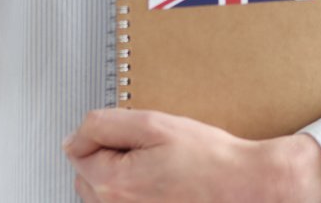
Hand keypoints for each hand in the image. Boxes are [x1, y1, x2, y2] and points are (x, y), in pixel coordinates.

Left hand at [63, 109, 320, 202]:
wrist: (248, 188)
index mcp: (112, 183)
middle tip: (149, 151)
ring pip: (107, 196)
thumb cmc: (210, 161)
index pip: (77, 150)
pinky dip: (138, 197)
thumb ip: (102, 126)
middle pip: (88, 177)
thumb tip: (72, 137)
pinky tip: (164, 188)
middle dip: (109, 159)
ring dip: (123, 180)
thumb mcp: (151, 125)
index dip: (103, 135)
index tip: (130, 136)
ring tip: (160, 170)